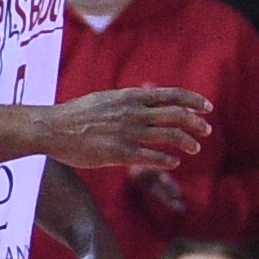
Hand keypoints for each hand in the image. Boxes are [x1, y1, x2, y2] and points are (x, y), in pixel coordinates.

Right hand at [49, 84, 214, 170]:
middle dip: (196, 123)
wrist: (51, 128)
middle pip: (177, 115)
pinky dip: (168, 159)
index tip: (207, 107)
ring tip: (195, 148)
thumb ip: (128, 100)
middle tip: (207, 130)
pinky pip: (152, 156)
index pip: (172, 95)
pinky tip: (174, 163)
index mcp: (131, 97)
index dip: (193, 100)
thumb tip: (145, 98)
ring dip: (187, 142)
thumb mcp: (107, 98)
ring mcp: (128, 133)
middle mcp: (134, 113)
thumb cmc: (76, 114)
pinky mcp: (119, 152)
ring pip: (170, 136)